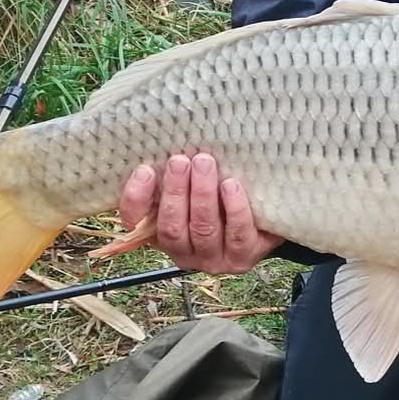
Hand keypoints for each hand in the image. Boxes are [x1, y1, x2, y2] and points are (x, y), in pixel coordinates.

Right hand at [109, 154, 280, 274]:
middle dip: (175, 192)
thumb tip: (164, 140)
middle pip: (172, 228)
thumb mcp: (190, 184)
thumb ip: (175, 174)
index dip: (136, 199)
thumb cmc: (218, 193)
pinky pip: (237, 234)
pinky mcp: (242, 257)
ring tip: (205, 163)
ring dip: (202, 195)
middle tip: (180, 161)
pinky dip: (233, 208)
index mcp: (160, 234)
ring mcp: (213, 258)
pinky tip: (231, 185)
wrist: (262, 217)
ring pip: (203, 229)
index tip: (145, 170)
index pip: (136, 223)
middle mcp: (183, 252)